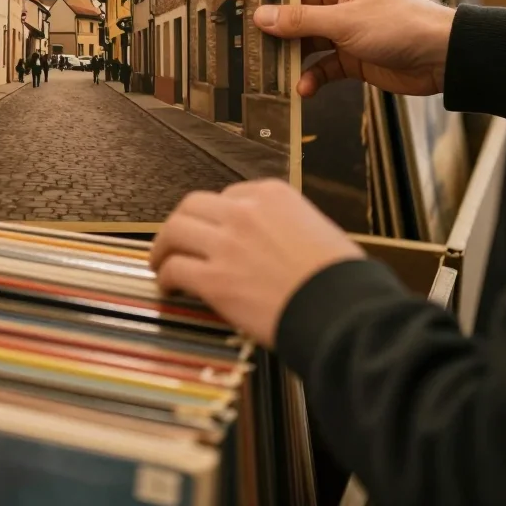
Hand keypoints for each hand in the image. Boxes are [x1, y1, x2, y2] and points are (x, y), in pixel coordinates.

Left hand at [150, 181, 362, 345]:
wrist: (344, 310)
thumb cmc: (341, 278)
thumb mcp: (317, 229)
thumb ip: (286, 226)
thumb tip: (272, 241)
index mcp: (272, 194)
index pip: (229, 195)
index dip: (216, 216)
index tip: (212, 231)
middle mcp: (244, 212)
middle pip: (192, 206)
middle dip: (180, 223)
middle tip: (174, 240)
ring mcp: (226, 244)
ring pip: (175, 232)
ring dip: (163, 247)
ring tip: (160, 262)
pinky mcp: (215, 279)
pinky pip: (176, 269)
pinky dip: (166, 276)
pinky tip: (168, 287)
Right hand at [254, 0, 455, 97]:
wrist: (442, 59)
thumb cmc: (403, 25)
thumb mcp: (344, 21)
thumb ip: (300, 21)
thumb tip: (263, 16)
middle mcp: (340, 0)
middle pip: (295, 11)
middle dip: (276, 28)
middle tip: (251, 40)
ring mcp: (344, 29)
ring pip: (305, 40)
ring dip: (291, 57)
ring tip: (273, 70)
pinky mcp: (351, 55)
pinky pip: (321, 65)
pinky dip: (311, 76)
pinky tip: (304, 87)